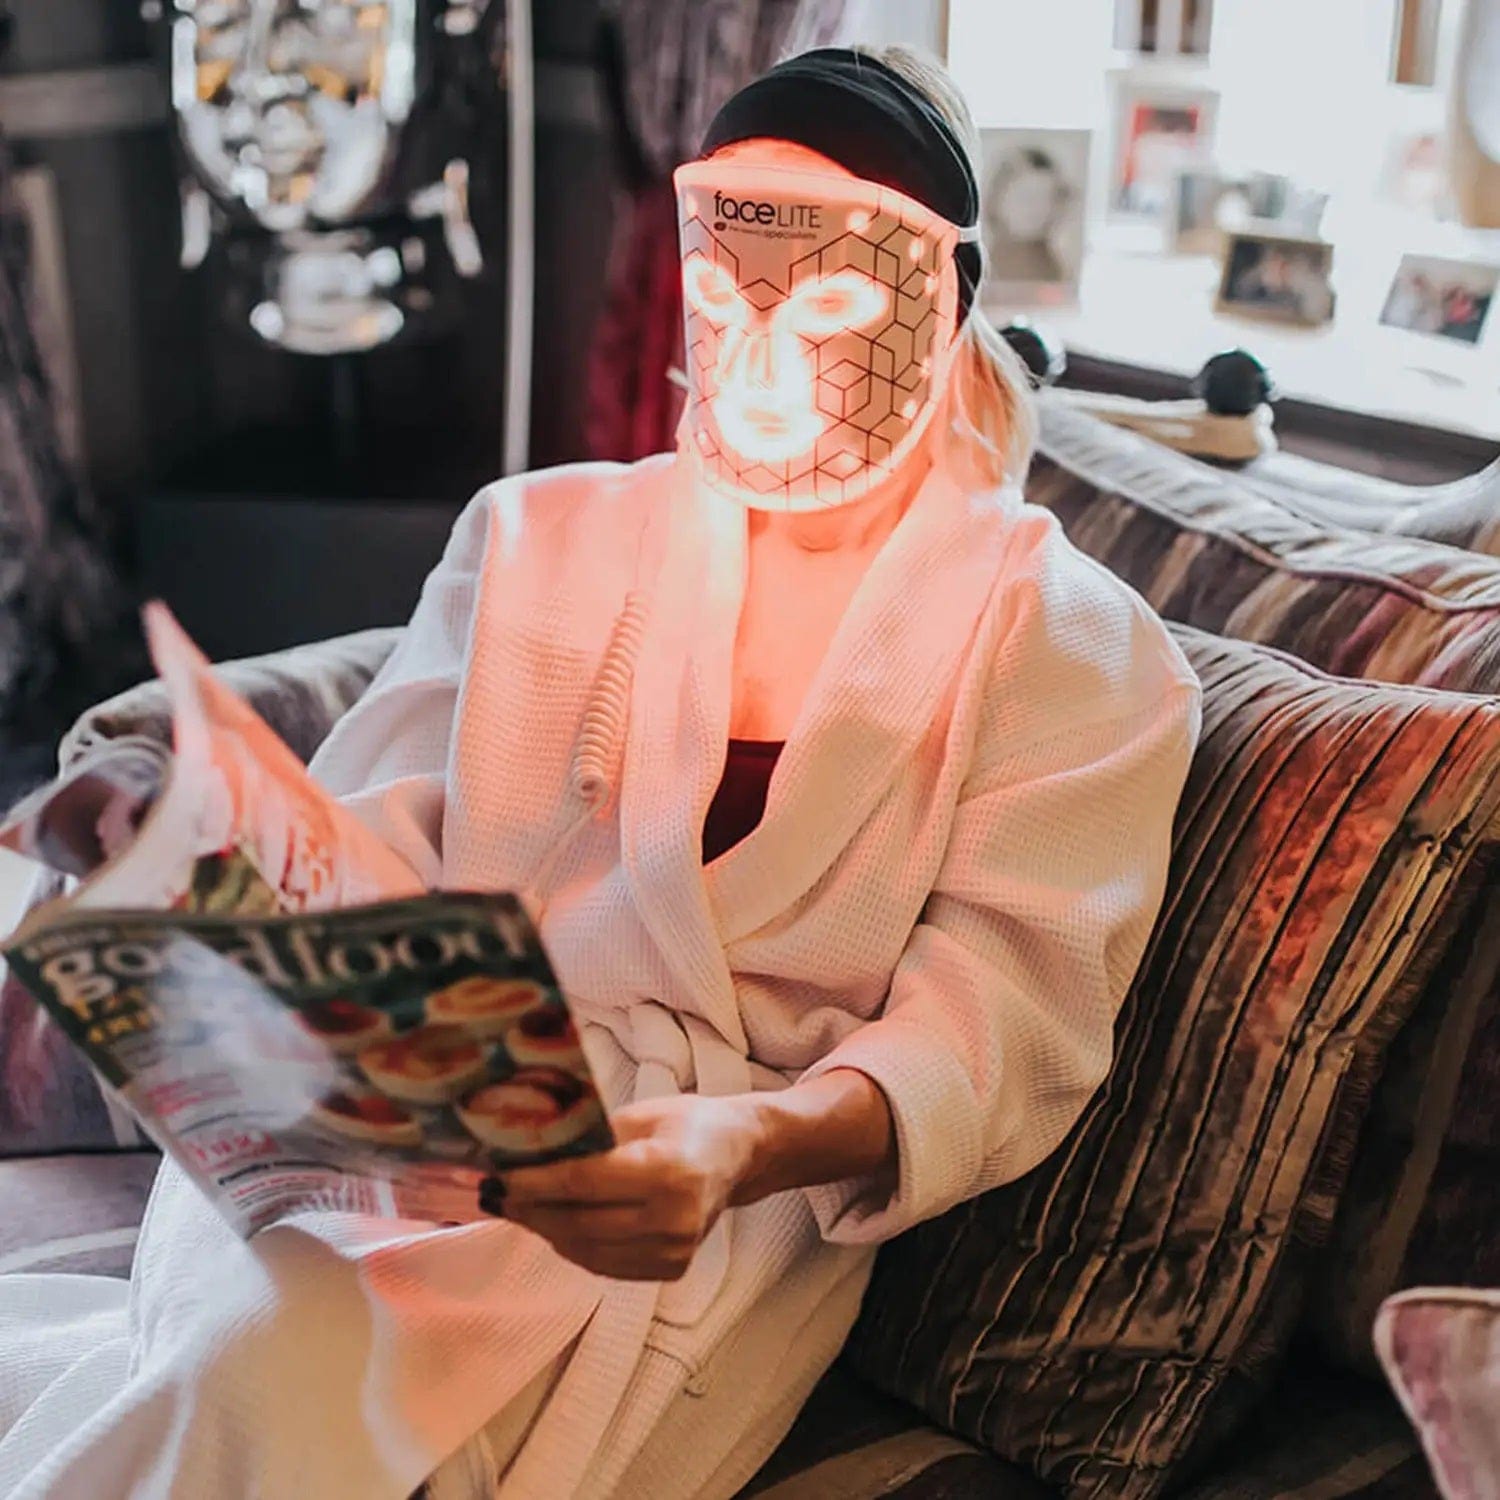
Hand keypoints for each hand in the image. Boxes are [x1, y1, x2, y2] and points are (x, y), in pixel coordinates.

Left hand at [486, 1093, 763, 1281]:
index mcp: (668, 1171)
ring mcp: (673, 1251)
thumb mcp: (642, 1115)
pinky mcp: (671, 1269)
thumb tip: (527, 1148)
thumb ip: (591, 1136)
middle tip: (490, 1194)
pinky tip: (551, 1224)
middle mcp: (672, 1219)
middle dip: (528, 1209)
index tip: (495, 1176)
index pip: (582, 1183)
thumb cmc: (688, 1123)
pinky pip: (604, 1264)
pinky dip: (572, 1245)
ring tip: (513, 1208)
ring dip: (544, 1230)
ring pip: (585, 1250)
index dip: (533, 1183)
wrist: (739, 1155)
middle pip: (578, 1222)